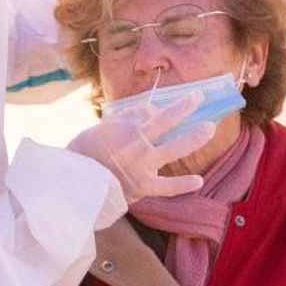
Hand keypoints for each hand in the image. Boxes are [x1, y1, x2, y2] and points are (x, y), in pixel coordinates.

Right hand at [68, 93, 213, 202]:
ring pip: (175, 147)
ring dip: (194, 136)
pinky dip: (183, 184)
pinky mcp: (144, 186)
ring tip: (210, 128)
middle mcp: (137, 143)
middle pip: (167, 120)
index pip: (149, 111)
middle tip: (199, 98)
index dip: (159, 107)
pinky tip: (198, 181)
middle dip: (185, 107)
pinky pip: (168, 186)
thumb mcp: (101, 128)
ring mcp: (143, 165)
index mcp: (124, 127)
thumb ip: (127, 118)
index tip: (165, 107)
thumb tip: (150, 110)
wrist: (75, 184)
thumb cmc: (84, 154)